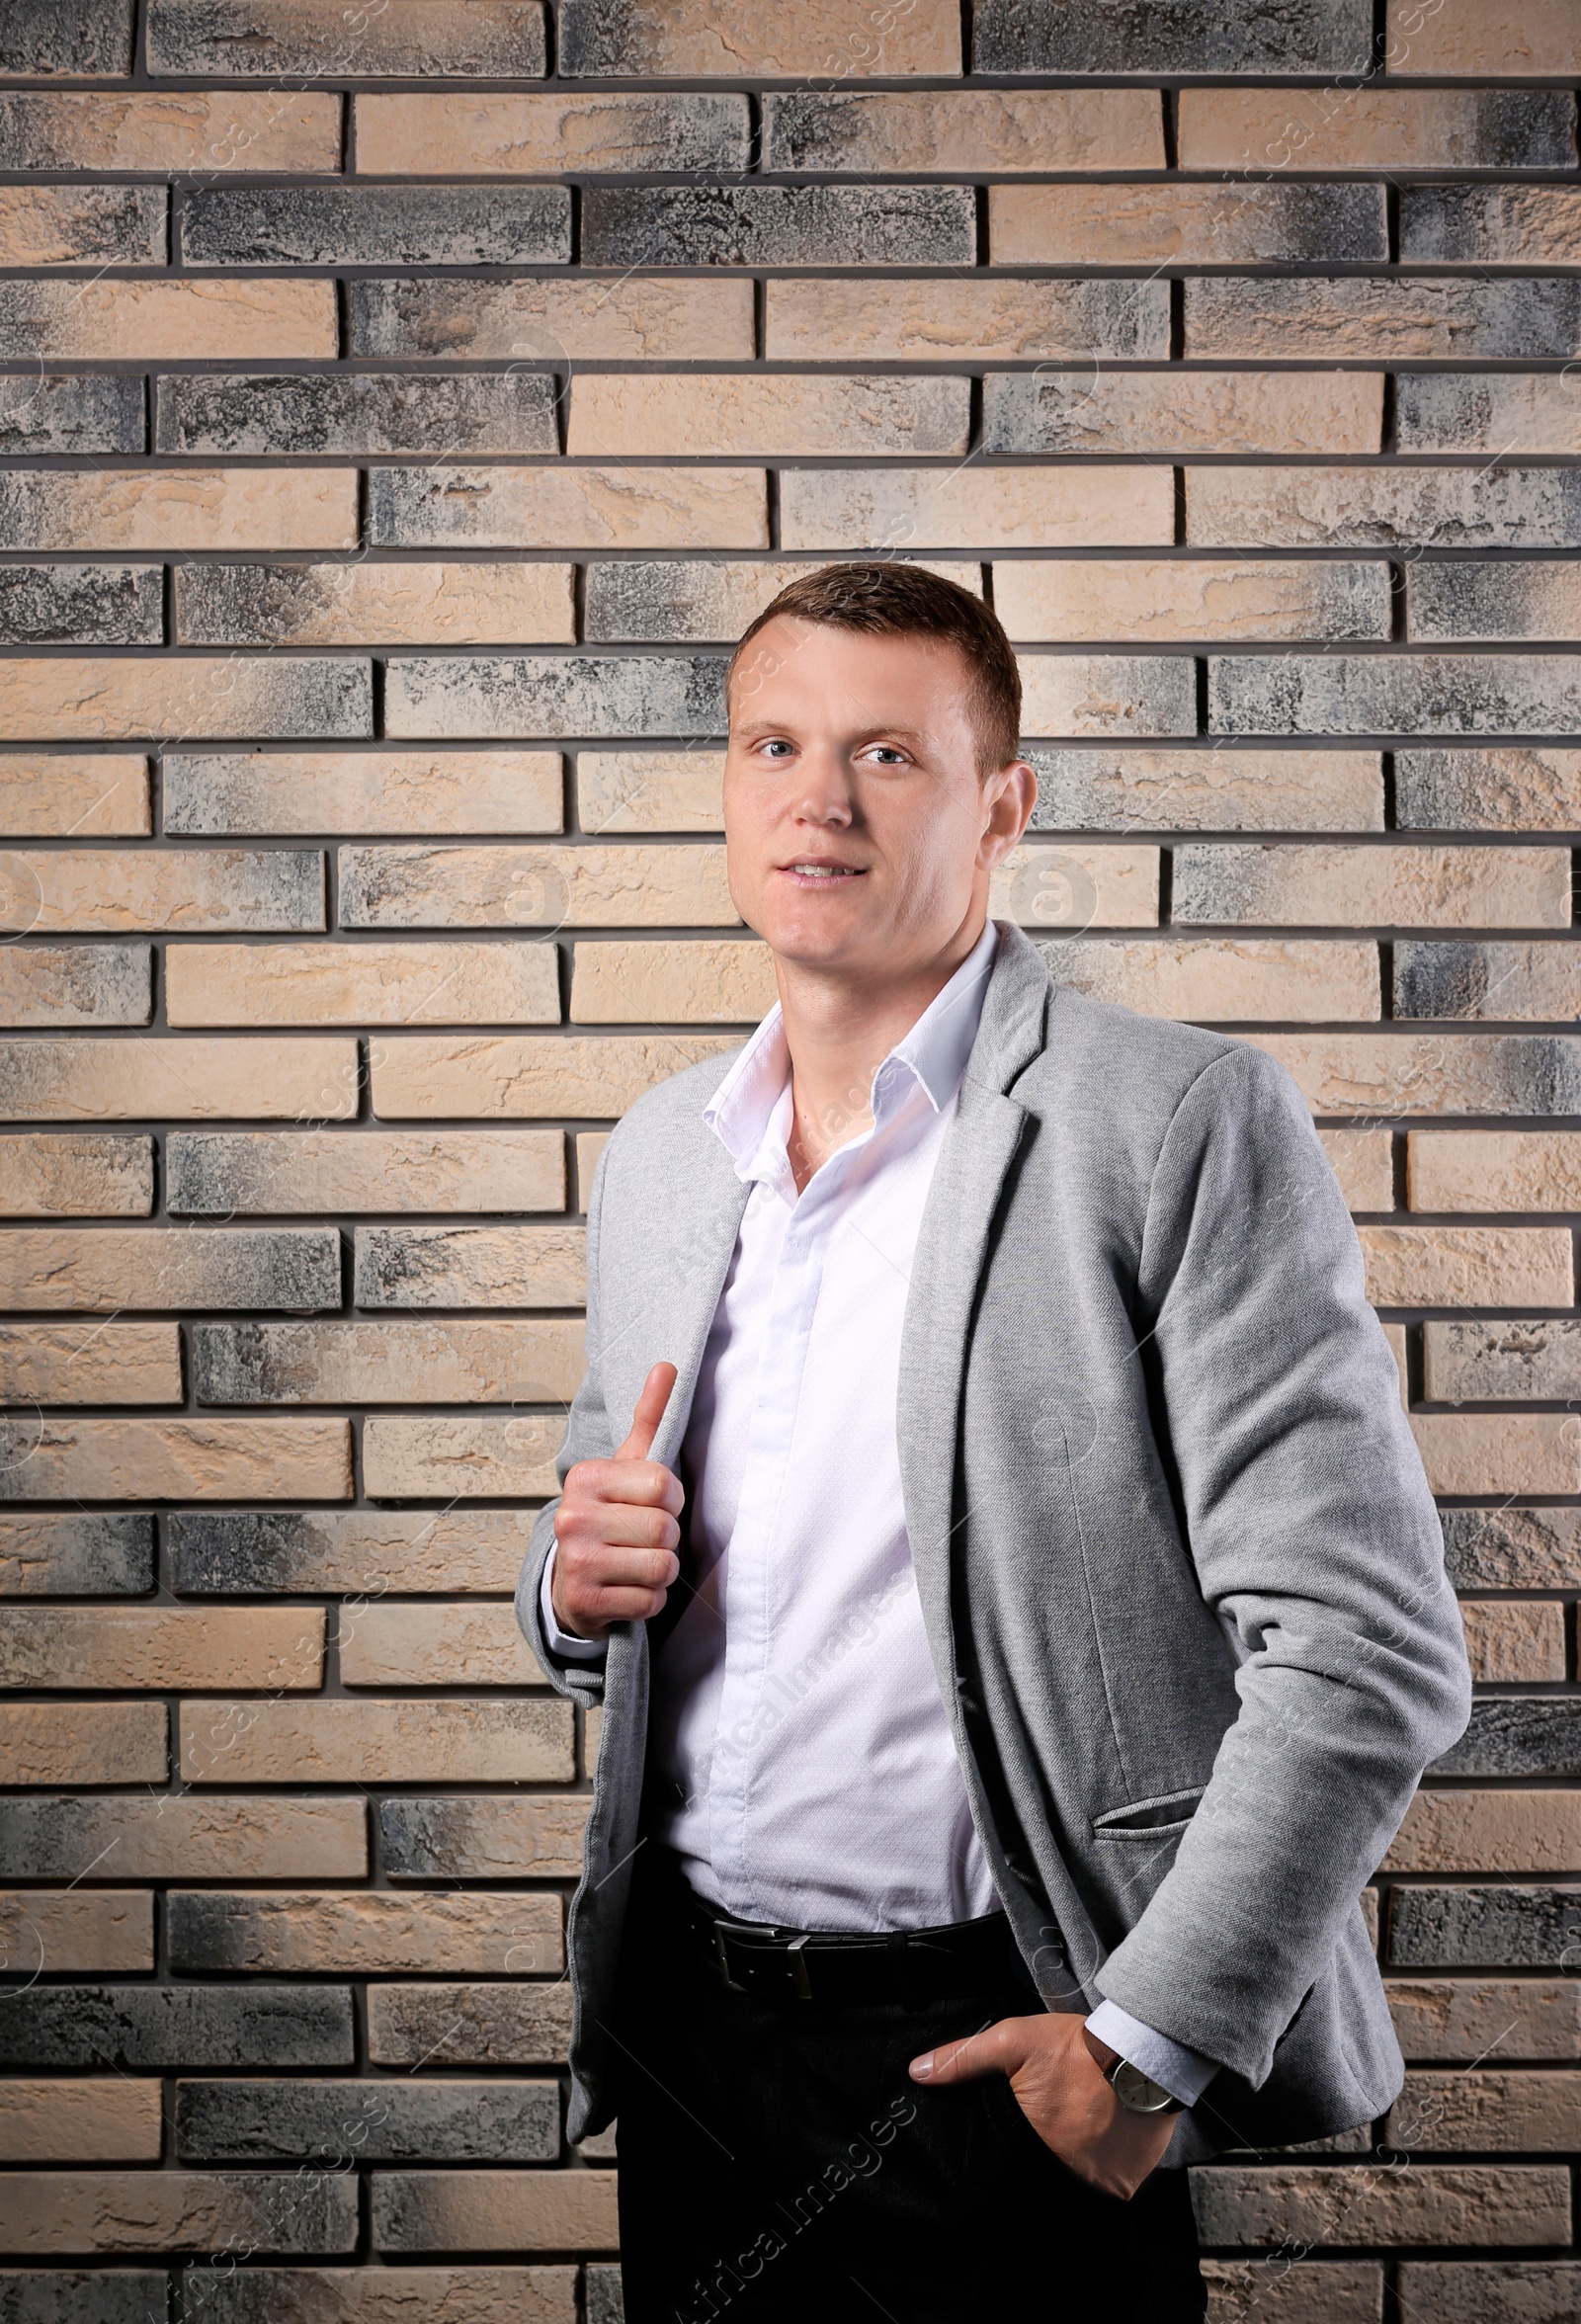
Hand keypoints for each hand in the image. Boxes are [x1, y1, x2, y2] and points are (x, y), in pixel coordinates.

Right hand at [549, 1362, 682, 1642]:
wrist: (570, 1580)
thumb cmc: (609, 1517)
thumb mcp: (625, 1467)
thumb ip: (649, 1418)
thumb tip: (667, 1365)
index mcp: (586, 1478)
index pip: (662, 1485)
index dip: (672, 1499)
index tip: (657, 1505)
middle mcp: (572, 1517)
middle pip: (664, 1529)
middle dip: (668, 1539)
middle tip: (645, 1539)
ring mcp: (575, 1562)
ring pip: (661, 1567)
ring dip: (662, 1571)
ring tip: (639, 1563)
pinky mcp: (583, 1602)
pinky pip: (649, 1602)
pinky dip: (649, 1600)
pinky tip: (628, 1589)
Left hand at [908, 2015, 1175, 2198]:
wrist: (1146, 2051)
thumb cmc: (1079, 2047)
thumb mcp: (1015, 2040)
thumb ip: (964, 2058)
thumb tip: (917, 2072)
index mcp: (1028, 2141)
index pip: (1004, 2166)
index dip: (1007, 2154)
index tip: (1015, 2141)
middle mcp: (1060, 2171)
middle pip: (1038, 2176)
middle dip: (1039, 2160)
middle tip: (1051, 2136)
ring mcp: (1094, 2184)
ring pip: (1073, 2185)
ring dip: (1073, 2167)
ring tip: (1079, 2138)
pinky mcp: (1125, 2187)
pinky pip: (1106, 2188)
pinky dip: (1102, 2171)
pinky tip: (1104, 2143)